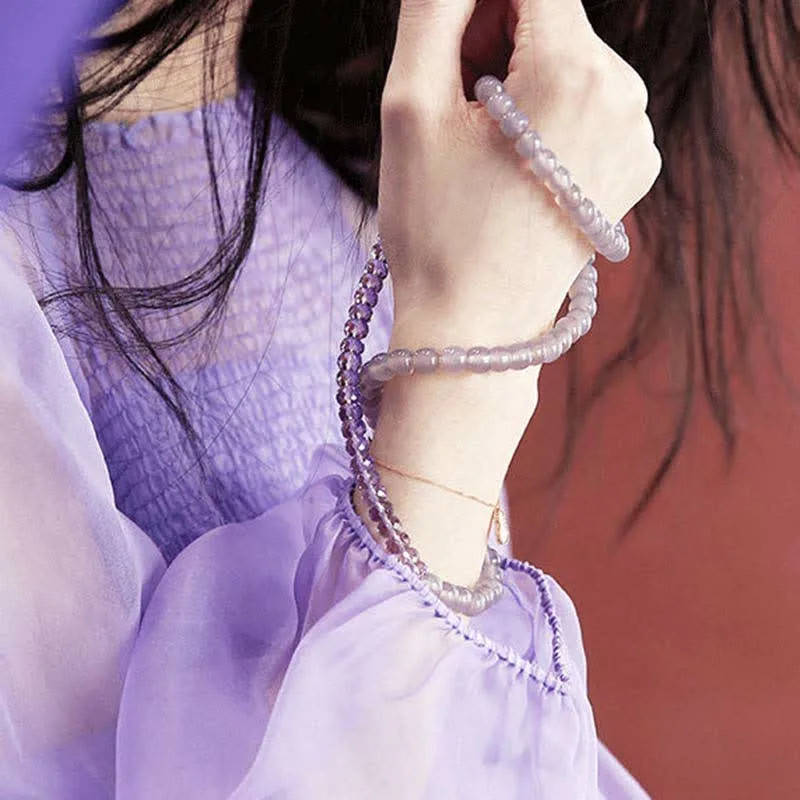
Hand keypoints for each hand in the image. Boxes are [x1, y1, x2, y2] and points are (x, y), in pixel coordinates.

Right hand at [378, 0, 660, 345]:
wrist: (476, 328)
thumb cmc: (436, 227)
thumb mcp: (410, 105)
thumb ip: (434, 9)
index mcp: (574, 72)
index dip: (479, 8)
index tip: (450, 58)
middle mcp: (626, 97)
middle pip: (555, 19)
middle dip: (499, 47)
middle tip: (459, 117)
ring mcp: (637, 138)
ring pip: (573, 64)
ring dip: (523, 84)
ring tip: (486, 153)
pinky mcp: (633, 169)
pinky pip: (590, 109)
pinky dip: (550, 120)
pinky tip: (518, 170)